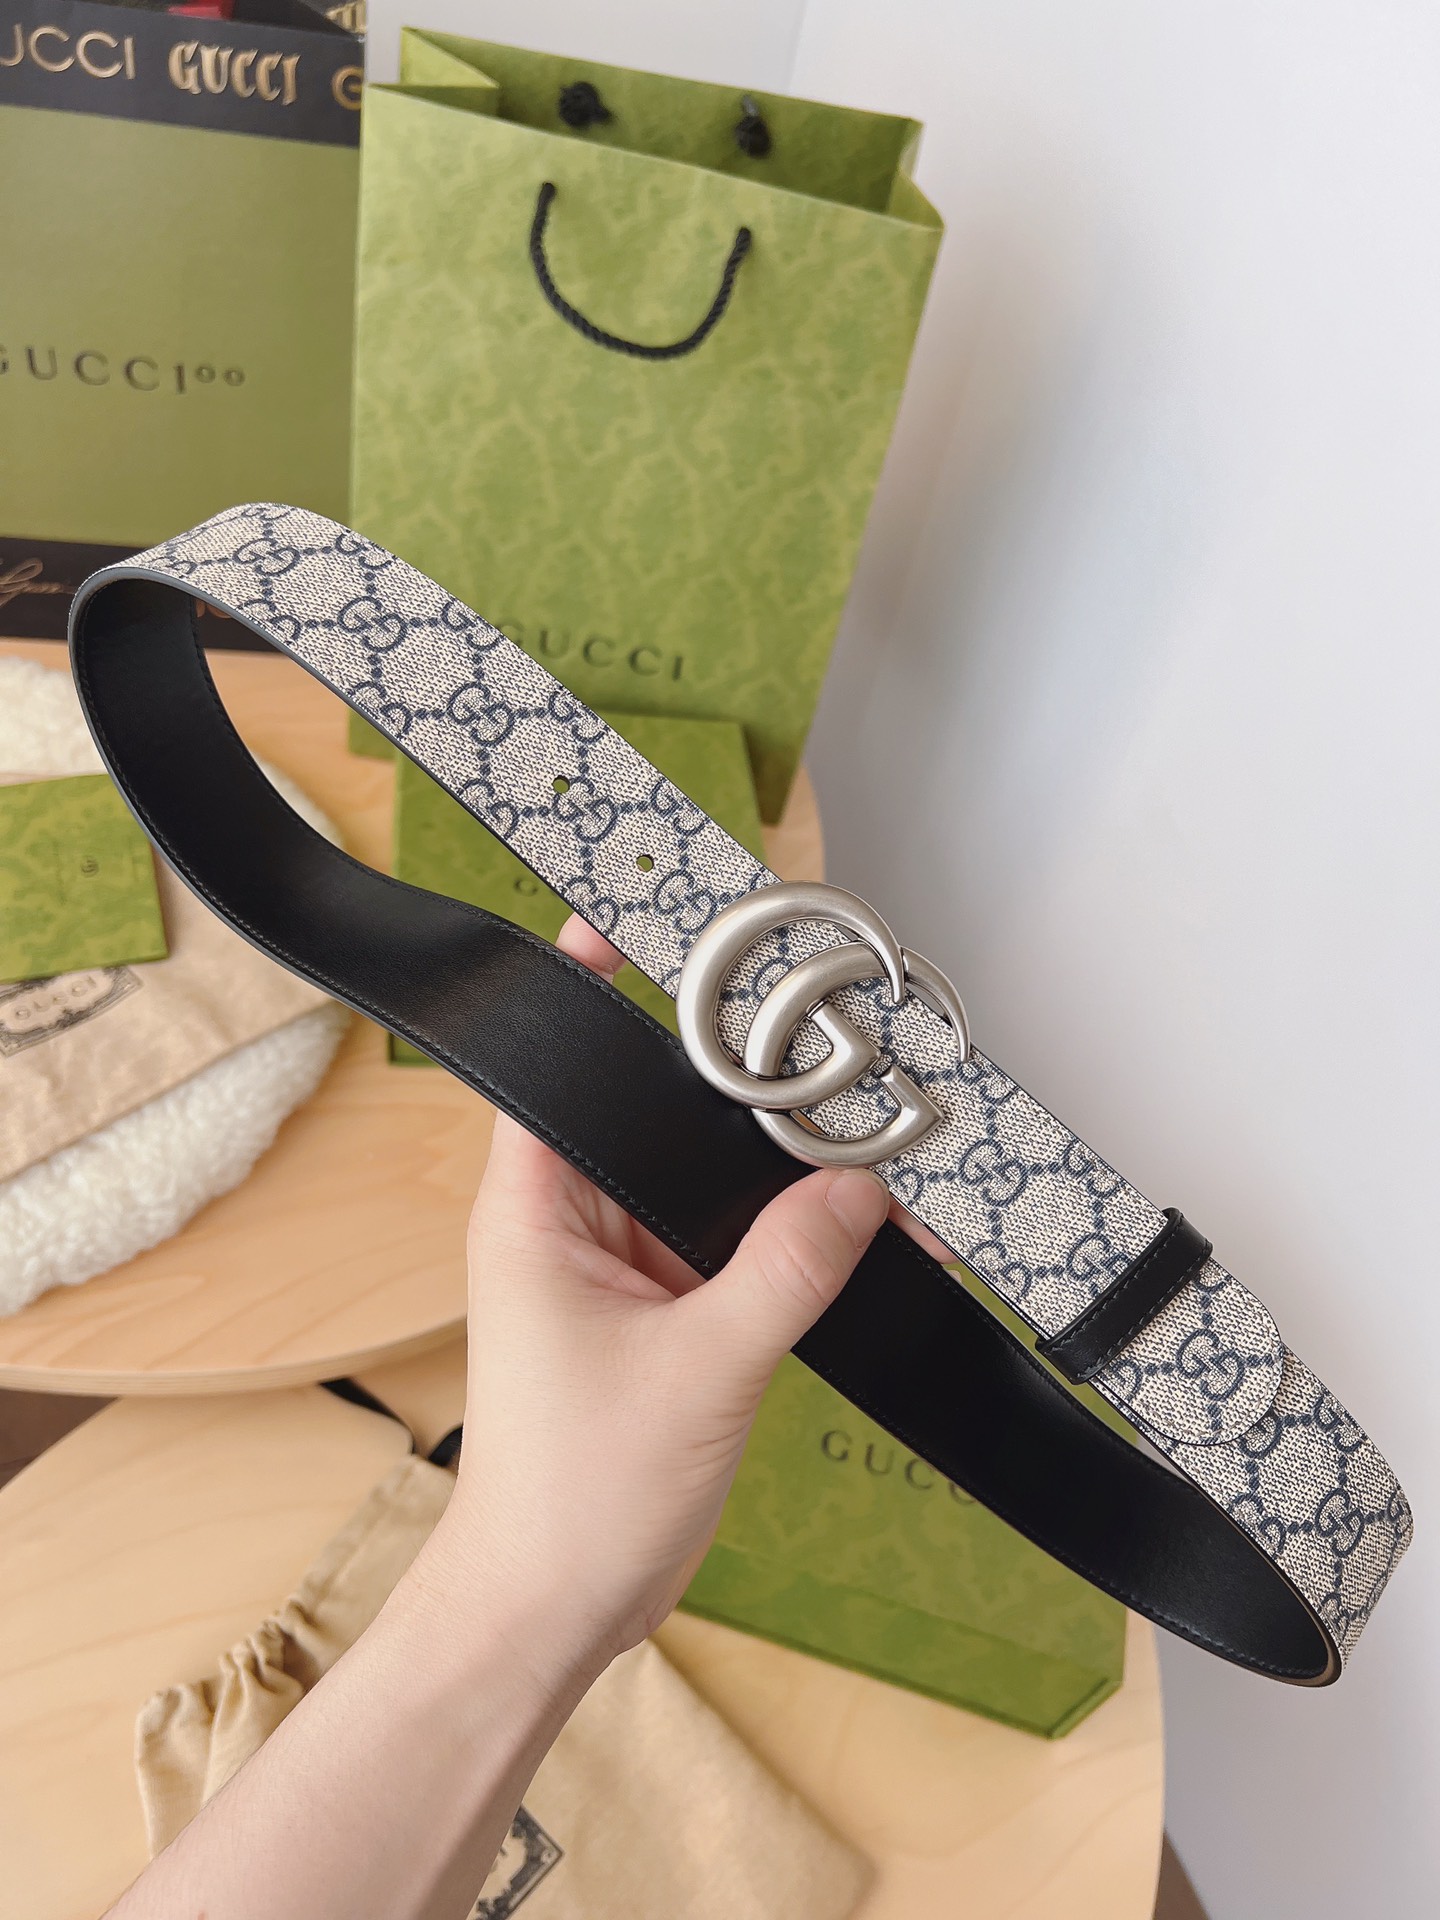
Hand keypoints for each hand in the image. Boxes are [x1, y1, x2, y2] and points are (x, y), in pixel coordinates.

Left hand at [432, 913, 890, 1670]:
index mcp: (537, 1208)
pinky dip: (790, 1240)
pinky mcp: (665, 1316)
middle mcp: (574, 1223)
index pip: (557, 1065)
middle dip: (739, 1089)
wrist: (556, 1609)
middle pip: (658, 1114)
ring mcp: (621, 1270)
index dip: (595, 990)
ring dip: (778, 1176)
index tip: (645, 919)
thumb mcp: (699, 1370)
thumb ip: (787, 1269)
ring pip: (707, 1184)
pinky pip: (733, 1249)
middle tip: (819, 1041)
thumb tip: (861, 1192)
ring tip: (866, 1141)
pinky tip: (862, 1232)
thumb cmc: (572, 1497)